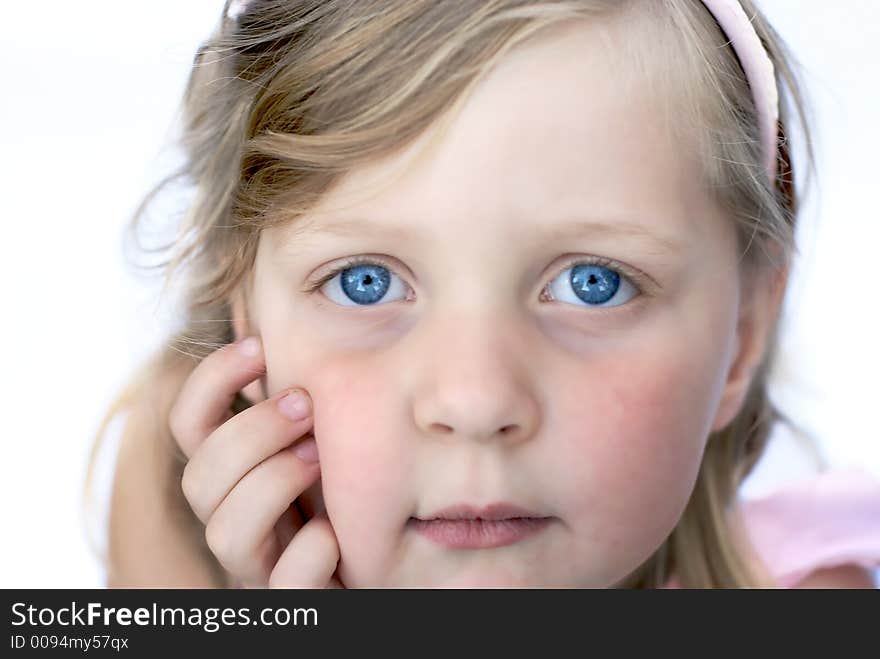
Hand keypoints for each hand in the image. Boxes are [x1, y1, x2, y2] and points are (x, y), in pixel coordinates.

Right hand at [169, 336, 343, 587]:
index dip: (210, 382)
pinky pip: (283, 587)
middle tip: (305, 404)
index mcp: (237, 479)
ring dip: (273, 482)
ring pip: (224, 534)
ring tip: (322, 458)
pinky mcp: (293, 605)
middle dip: (251, 431)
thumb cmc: (353, 498)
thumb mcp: (326, 442)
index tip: (258, 344)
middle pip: (199, 479)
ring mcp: (260, 570)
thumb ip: (305, 403)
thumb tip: (299, 324)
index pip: (190, 427)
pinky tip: (336, 534)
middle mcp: (235, 524)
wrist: (386, 575)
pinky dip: (309, 555)